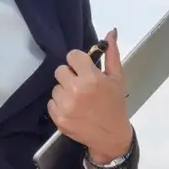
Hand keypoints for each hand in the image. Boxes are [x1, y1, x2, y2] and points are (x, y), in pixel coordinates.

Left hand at [48, 29, 133, 163]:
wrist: (111, 136)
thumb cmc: (114, 105)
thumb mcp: (117, 79)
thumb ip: (112, 55)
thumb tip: (111, 32)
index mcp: (91, 78)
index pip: (72, 56)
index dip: (77, 62)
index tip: (83, 69)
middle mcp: (76, 89)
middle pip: (60, 70)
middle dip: (70, 76)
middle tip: (81, 86)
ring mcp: (65, 104)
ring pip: (55, 87)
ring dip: (65, 91)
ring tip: (79, 100)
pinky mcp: (58, 117)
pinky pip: (51, 102)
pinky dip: (59, 105)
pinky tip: (73, 110)